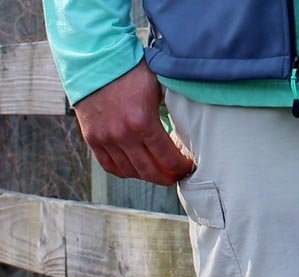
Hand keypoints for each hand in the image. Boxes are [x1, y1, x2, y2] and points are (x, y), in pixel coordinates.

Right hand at [74, 60, 194, 185]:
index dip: (181, 168)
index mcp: (143, 122)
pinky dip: (125, 171)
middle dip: (167, 177)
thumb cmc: (130, 70)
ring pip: (131, 172)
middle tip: (174, 174)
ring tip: (156, 169)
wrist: (94, 58)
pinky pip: (110, 167)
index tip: (187, 167)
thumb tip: (189, 131)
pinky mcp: (92, 139)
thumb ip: (170, 111)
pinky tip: (135, 167)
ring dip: (146, 175)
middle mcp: (123, 135)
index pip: (169, 160)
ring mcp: (106, 139)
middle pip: (151, 173)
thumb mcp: (157, 87)